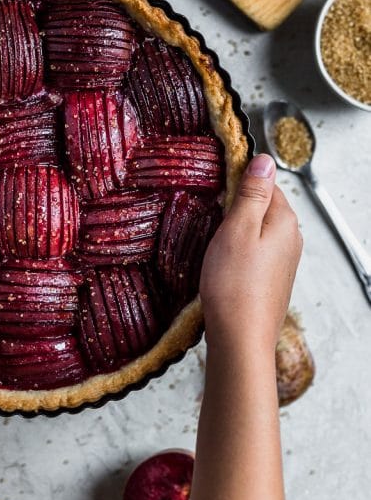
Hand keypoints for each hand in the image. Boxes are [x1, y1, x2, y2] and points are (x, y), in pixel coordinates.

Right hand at [200, 153, 301, 349]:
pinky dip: (236, 252)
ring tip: (212, 243)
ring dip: (234, 232)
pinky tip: (221, 263)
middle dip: (235, 209)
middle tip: (209, 219)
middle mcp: (290, 239)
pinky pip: (253, 253)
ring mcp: (282, 261)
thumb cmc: (234, 287)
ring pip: (256, 231)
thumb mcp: (237, 229)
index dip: (237, 183)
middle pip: (261, 207)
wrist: (241, 338)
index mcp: (284, 221)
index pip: (265, 184)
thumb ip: (251, 193)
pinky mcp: (271, 279)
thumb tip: (264, 161)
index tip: (215, 191)